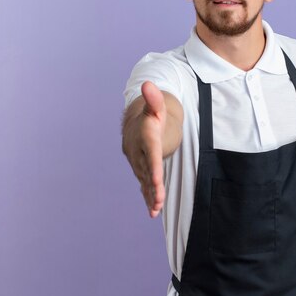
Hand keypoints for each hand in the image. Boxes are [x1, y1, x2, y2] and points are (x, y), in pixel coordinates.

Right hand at [131, 81, 166, 217]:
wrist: (136, 122)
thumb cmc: (153, 114)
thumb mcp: (157, 105)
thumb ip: (154, 98)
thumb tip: (148, 84)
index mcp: (145, 136)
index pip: (150, 153)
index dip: (153, 167)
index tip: (157, 180)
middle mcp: (138, 151)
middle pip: (147, 171)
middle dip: (153, 186)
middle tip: (159, 200)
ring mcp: (137, 161)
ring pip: (144, 180)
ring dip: (150, 194)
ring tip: (156, 209)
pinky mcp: (140, 168)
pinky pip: (144, 184)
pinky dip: (148, 196)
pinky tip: (153, 211)